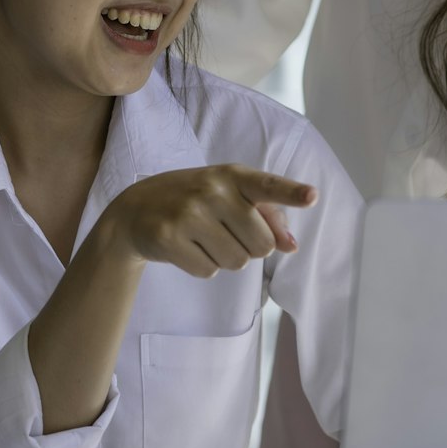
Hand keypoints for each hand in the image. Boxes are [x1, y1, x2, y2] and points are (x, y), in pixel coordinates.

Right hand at [100, 166, 316, 278]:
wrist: (134, 211)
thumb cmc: (192, 202)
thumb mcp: (228, 196)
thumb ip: (266, 217)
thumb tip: (291, 246)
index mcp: (231, 175)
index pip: (267, 186)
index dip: (291, 193)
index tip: (312, 196)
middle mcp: (211, 190)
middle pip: (261, 245)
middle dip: (249, 248)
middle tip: (224, 232)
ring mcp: (188, 213)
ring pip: (237, 263)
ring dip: (224, 259)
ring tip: (201, 237)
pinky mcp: (169, 238)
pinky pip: (209, 272)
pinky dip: (202, 267)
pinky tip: (185, 247)